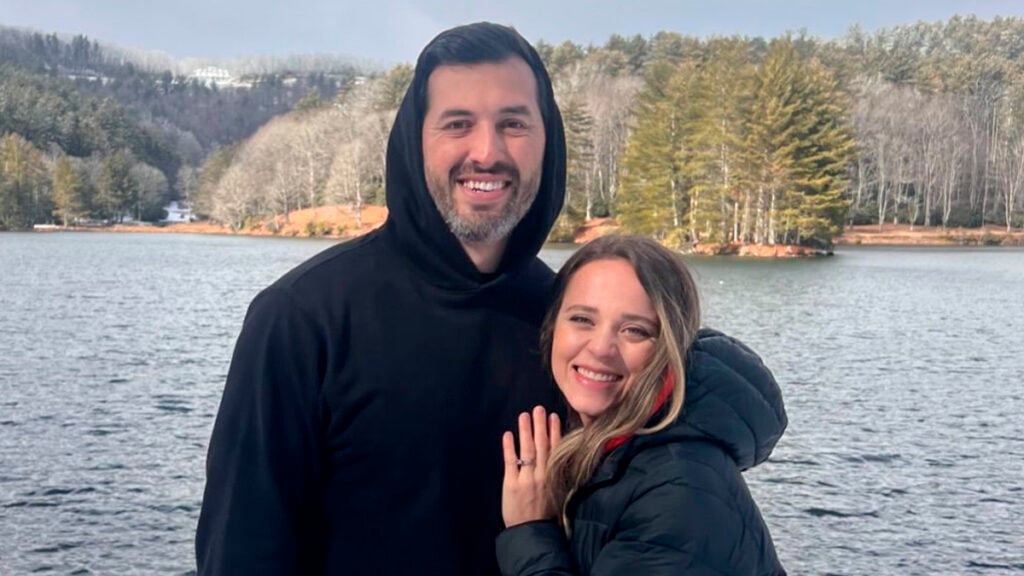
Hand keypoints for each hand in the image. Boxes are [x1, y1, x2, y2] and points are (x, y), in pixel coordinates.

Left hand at [501, 405, 561, 526]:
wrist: (532, 533)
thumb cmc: (546, 515)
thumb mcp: (559, 493)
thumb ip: (558, 474)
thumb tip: (561, 457)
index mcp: (554, 476)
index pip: (555, 449)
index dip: (554, 432)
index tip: (553, 416)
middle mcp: (542, 475)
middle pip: (541, 445)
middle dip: (540, 425)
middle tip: (538, 408)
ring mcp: (526, 479)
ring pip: (527, 450)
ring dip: (525, 431)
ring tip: (524, 415)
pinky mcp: (511, 484)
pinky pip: (510, 462)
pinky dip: (509, 447)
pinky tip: (508, 434)